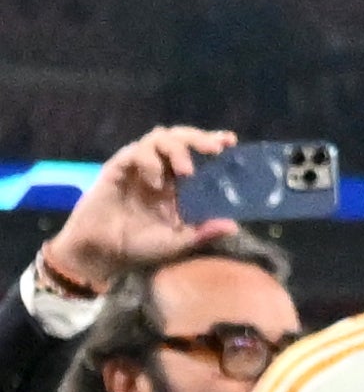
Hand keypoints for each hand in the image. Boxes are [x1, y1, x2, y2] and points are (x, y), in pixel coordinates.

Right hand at [43, 123, 238, 296]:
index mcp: (178, 184)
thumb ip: (202, 232)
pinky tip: (155, 181)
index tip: (230, 141)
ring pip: (158, 138)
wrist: (101, 253)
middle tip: (214, 149)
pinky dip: (149, 161)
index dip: (213, 142)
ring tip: (186, 171)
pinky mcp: (117, 168)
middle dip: (199, 138)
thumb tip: (234, 225)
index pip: (198, 154)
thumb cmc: (139, 247)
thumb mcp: (177, 242)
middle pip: (180, 138)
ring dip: (177, 149)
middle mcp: (160, 170)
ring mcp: (138, 167)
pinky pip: (135, 152)